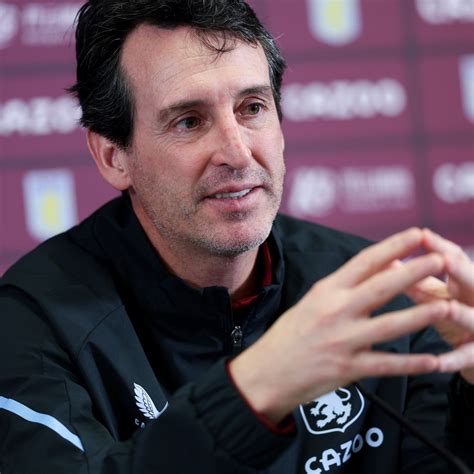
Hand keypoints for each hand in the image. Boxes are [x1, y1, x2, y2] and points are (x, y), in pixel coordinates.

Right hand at [229, 228, 450, 422]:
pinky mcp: (348, 368)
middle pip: (381, 287)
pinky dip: (412, 364)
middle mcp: (335, 311)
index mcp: (326, 290)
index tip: (417, 234)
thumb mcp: (311, 302)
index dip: (393, 246)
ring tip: (447, 305)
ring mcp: (342, 340)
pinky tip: (435, 361)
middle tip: (442, 259)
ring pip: (389, 325)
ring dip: (420, 315)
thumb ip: (342, 289)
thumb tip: (375, 272)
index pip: (364, 262)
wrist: (267, 372)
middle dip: (414, 272)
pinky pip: (386, 365)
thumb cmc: (289, 335)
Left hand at [404, 230, 473, 382]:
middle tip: (445, 260)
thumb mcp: (436, 297)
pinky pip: (468, 357)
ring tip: (447, 309)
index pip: (456, 258)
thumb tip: (384, 259)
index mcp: (464, 283)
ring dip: (461, 314)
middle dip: (461, 271)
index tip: (421, 234)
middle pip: (473, 282)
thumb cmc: (451, 318)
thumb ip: (415, 281)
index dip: (440, 246)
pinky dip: (453, 359)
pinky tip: (437, 362)